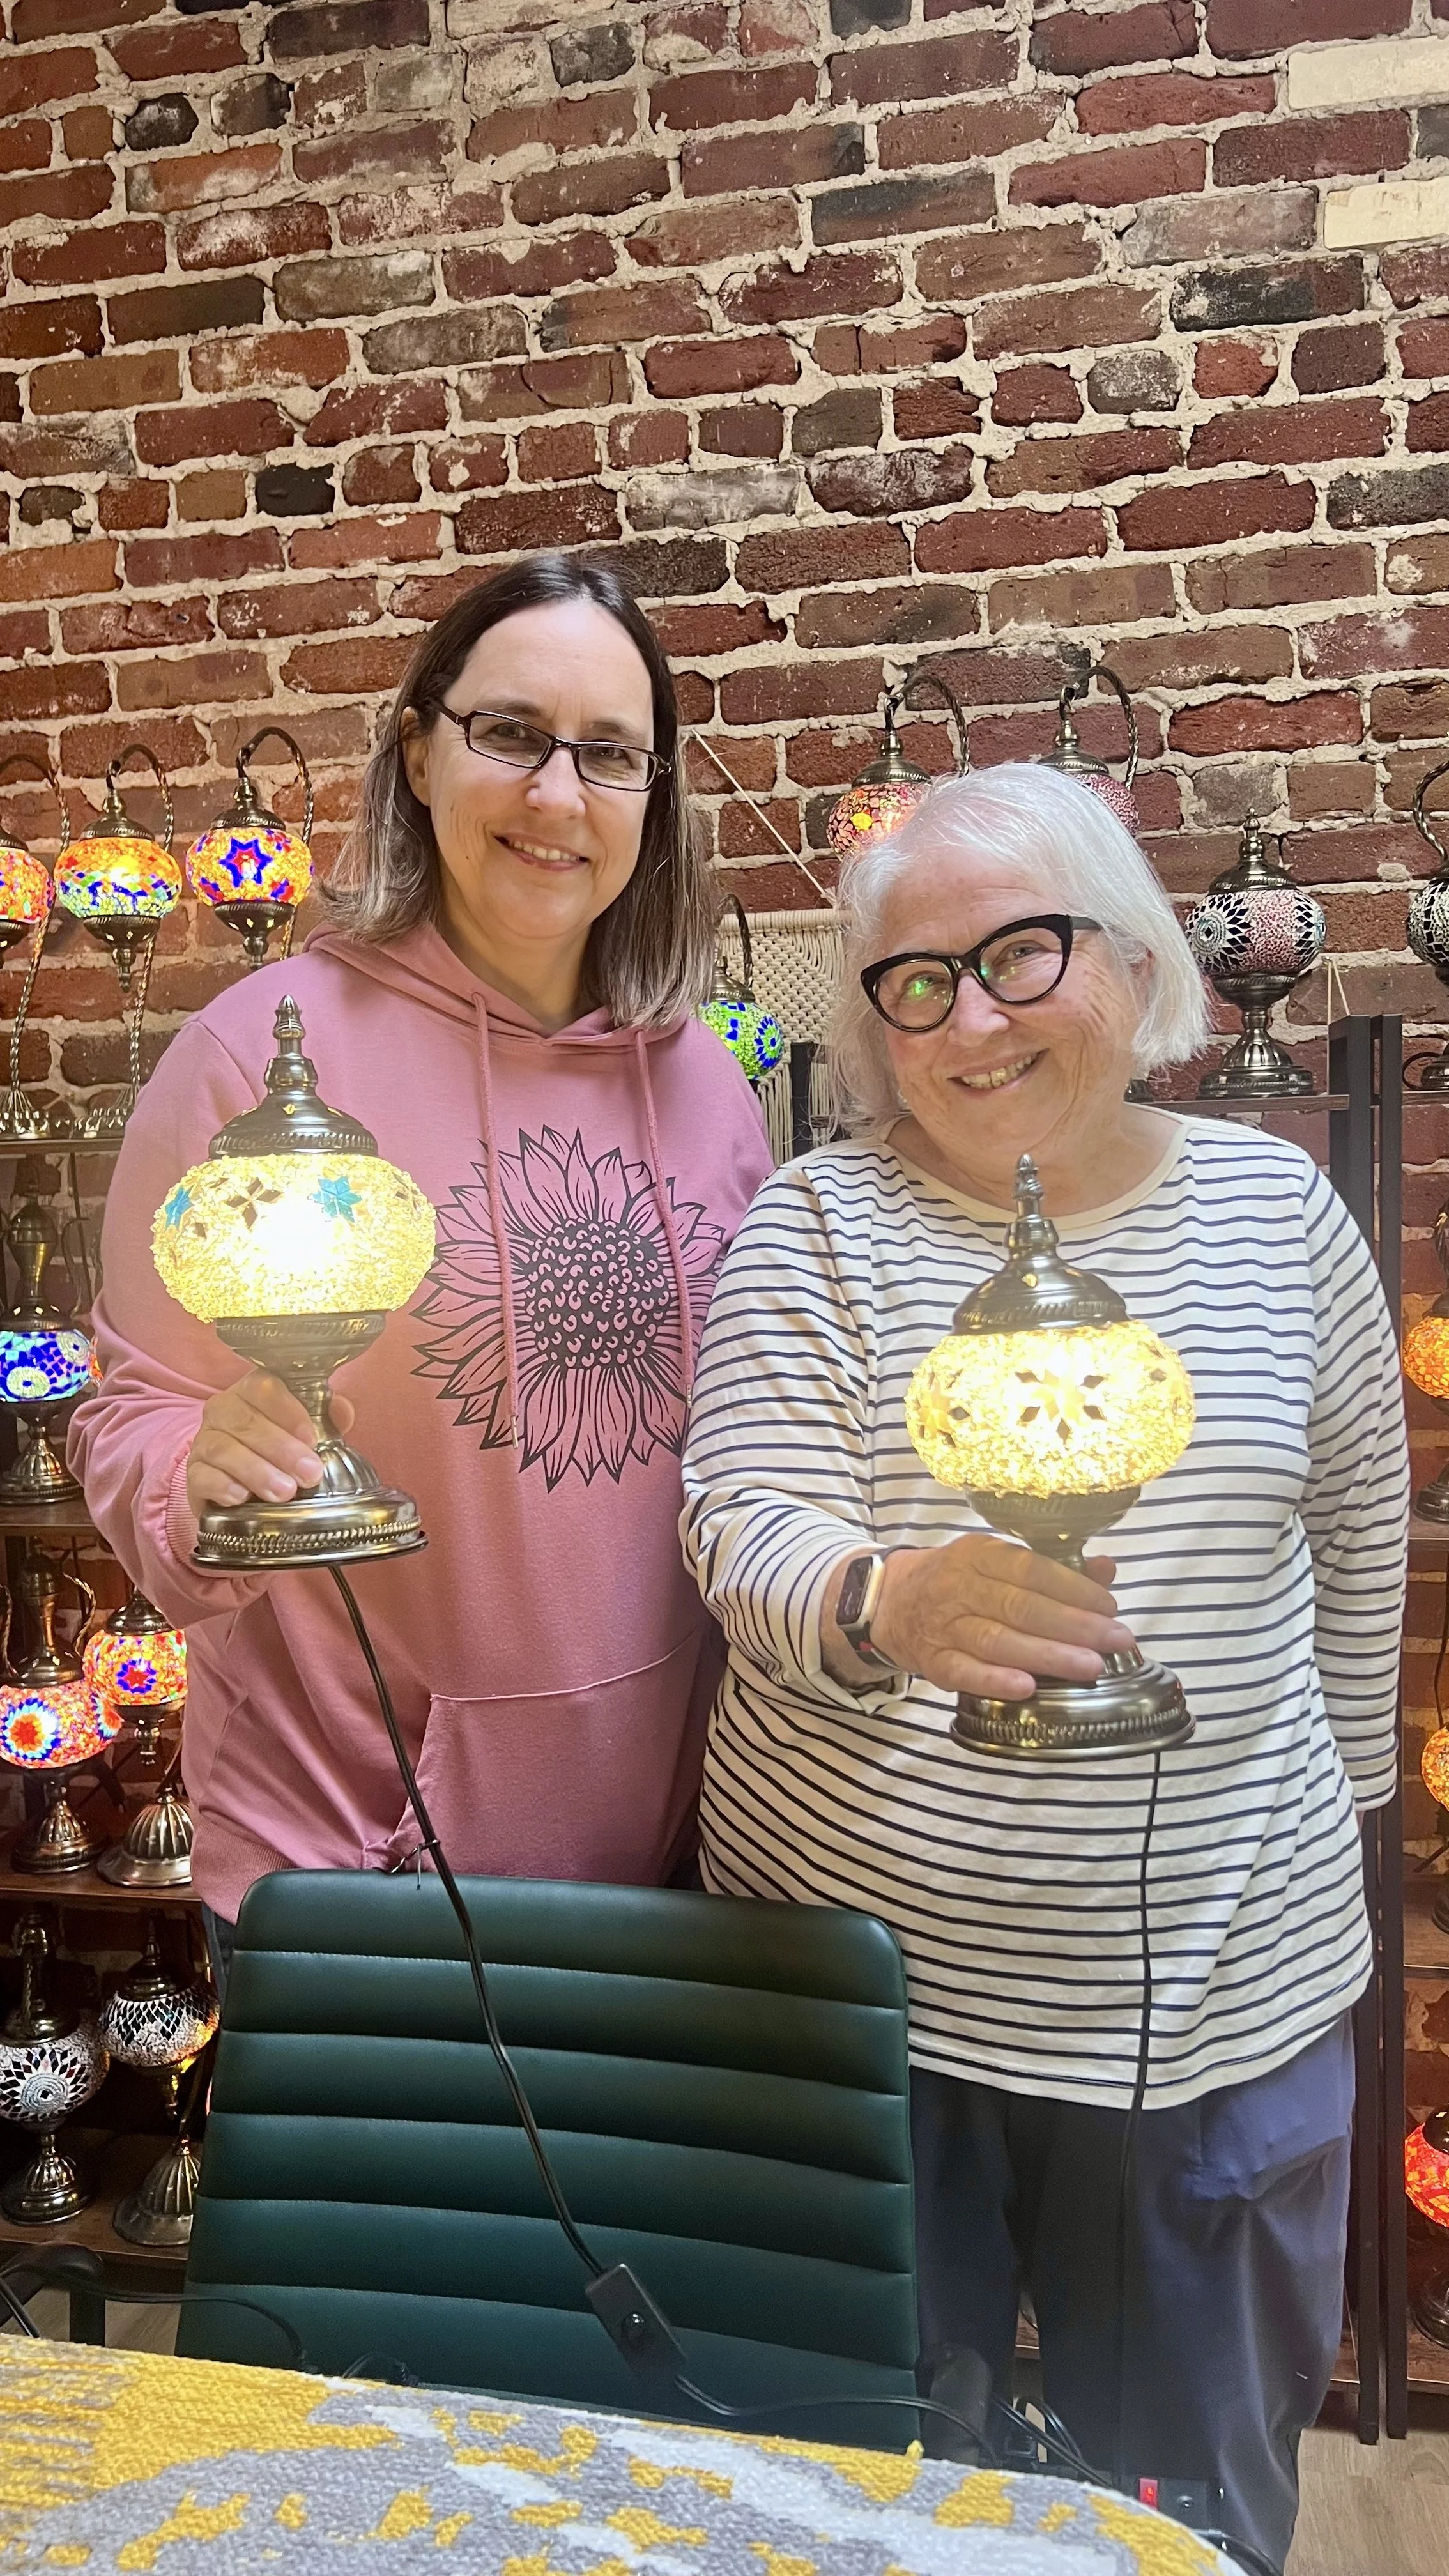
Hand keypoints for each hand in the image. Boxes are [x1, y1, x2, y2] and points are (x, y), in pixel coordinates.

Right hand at [184, 1372, 355, 1516]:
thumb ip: (326, 1417)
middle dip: (281, 1449)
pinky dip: (223, 1486)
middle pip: (245, 1421)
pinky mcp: (193, 1474)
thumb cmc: (277, 1452)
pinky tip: (243, 1497)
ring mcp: (204, 1441)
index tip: (312, 1439)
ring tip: (284, 1492)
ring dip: (257, 1471)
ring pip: (224, 1449)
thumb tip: (344, 1410)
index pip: (263, 1387)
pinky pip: (202, 1476)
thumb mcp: (304, 1432)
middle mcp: (222, 1410)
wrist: (238, 1487)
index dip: (289, 1411)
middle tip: (309, 1474)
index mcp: (251, 1391)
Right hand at [867, 1535, 1135, 1701]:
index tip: (1110, 1607)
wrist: (892, 1602)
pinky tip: (1028, 1688)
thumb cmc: (960, 1582)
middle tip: (1116, 1640)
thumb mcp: (998, 1563)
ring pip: (998, 1640)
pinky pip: (964, 1672)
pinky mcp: (933, 1661)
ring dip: (1047, 1655)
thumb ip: (1054, 1569)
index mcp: (980, 1554)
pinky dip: (995, 1680)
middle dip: (1074, 1625)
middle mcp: (960, 1586)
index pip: (1031, 1569)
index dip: (1074, 1589)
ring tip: (1090, 1667)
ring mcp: (944, 1625)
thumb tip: (1106, 1569)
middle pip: (1021, 1606)